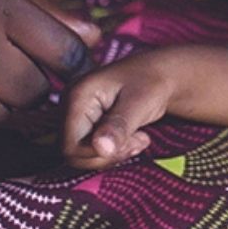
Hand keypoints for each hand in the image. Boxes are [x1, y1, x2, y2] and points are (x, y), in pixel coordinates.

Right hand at [62, 48, 183, 167]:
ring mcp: (75, 115)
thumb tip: (101, 148)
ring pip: (83, 155)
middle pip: (74, 154)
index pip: (71, 147)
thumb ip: (119, 126)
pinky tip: (131, 137)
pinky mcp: (84, 123)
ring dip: (113, 154)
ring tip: (138, 138)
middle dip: (109, 155)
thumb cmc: (151, 82)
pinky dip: (112, 151)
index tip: (131, 141)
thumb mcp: (139, 103)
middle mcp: (69, 106)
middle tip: (137, 140)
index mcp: (77, 97)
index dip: (98, 153)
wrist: (158, 73)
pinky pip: (90, 150)